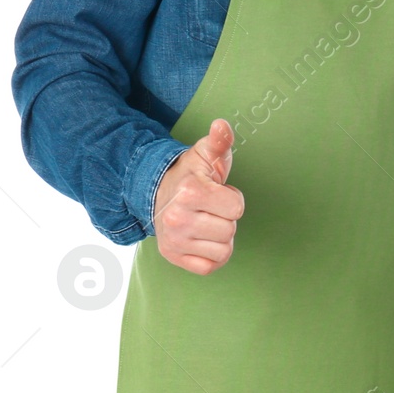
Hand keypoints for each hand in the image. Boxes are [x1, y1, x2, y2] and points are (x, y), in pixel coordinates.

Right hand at [153, 118, 245, 274]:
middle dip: (225, 218)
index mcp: (190, 192)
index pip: (236, 208)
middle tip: (209, 208)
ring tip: (205, 221)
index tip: (216, 192)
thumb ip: (219, 141)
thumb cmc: (190, 175)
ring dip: (220, 237)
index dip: (232, 199)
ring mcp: (173, 240)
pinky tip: (202, 239)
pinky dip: (211, 255)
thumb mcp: (205, 154)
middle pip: (230, 230)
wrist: (157, 193)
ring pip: (223, 250)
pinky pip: (210, 267)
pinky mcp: (173, 257)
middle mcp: (177, 218)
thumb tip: (222, 126)